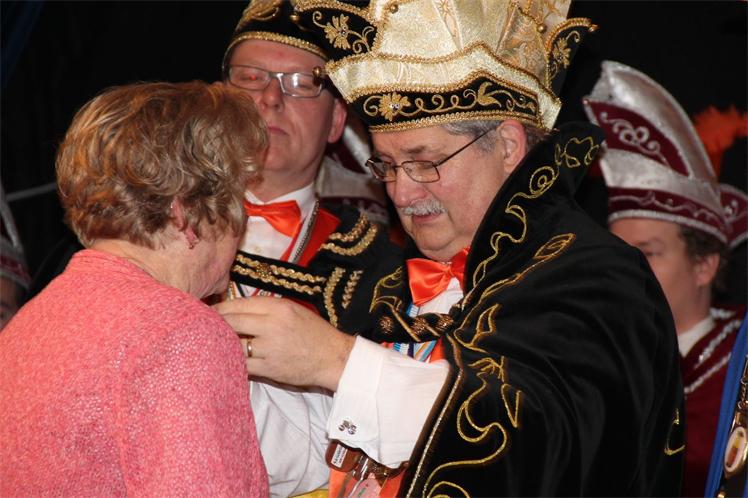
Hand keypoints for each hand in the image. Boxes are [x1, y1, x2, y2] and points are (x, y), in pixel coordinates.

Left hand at [214, 296, 354, 390]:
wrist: (333, 357)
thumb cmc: (313, 331)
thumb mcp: (292, 310)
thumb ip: (265, 307)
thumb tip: (235, 309)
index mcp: (278, 307)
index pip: (238, 304)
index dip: (218, 308)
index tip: (206, 311)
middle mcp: (272, 325)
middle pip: (230, 322)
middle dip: (211, 323)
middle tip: (198, 326)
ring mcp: (269, 348)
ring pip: (232, 344)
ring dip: (218, 344)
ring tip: (206, 343)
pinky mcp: (269, 369)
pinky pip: (241, 364)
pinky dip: (230, 361)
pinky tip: (222, 359)